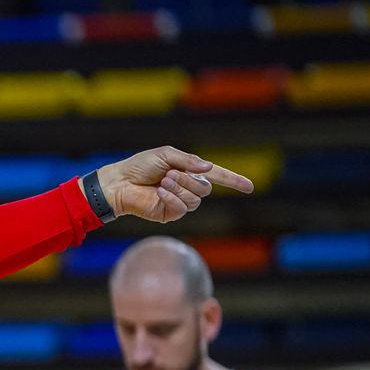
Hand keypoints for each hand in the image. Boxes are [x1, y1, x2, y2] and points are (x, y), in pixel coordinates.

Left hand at [92, 147, 254, 222]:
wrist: (120, 182)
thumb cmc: (139, 166)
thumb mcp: (165, 155)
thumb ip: (188, 161)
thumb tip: (209, 168)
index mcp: (189, 171)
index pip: (217, 176)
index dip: (234, 180)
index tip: (250, 187)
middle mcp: (187, 187)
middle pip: (206, 188)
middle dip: (190, 180)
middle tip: (169, 174)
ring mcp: (179, 202)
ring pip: (196, 199)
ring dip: (180, 188)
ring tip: (163, 182)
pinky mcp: (169, 213)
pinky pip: (183, 208)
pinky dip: (172, 198)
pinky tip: (159, 192)